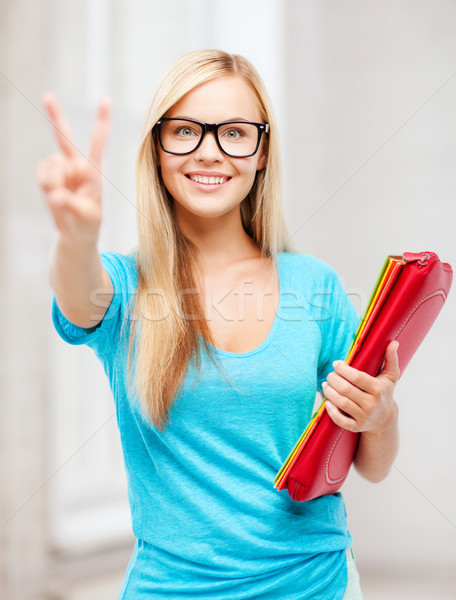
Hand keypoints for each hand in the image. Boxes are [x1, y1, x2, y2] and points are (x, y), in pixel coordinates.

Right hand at [36, 93, 110, 243]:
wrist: (77, 232)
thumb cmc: (88, 223)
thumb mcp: (84, 216)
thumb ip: (69, 205)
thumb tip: (53, 195)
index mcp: (93, 172)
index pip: (98, 143)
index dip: (101, 121)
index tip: (105, 99)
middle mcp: (76, 166)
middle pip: (64, 137)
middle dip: (55, 116)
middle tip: (48, 95)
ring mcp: (60, 170)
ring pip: (51, 164)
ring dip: (53, 181)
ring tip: (62, 197)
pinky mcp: (48, 176)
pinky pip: (41, 171)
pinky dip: (44, 183)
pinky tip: (53, 194)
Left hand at [322, 341, 399, 433]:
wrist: (385, 419)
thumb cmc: (384, 393)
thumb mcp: (390, 377)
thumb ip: (391, 359)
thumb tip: (393, 343)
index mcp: (378, 389)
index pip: (357, 377)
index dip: (343, 369)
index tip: (336, 364)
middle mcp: (372, 404)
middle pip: (346, 389)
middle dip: (333, 379)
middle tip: (329, 374)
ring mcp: (364, 416)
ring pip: (341, 403)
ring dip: (329, 392)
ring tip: (325, 384)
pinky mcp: (357, 426)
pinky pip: (341, 421)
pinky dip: (332, 412)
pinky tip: (327, 402)